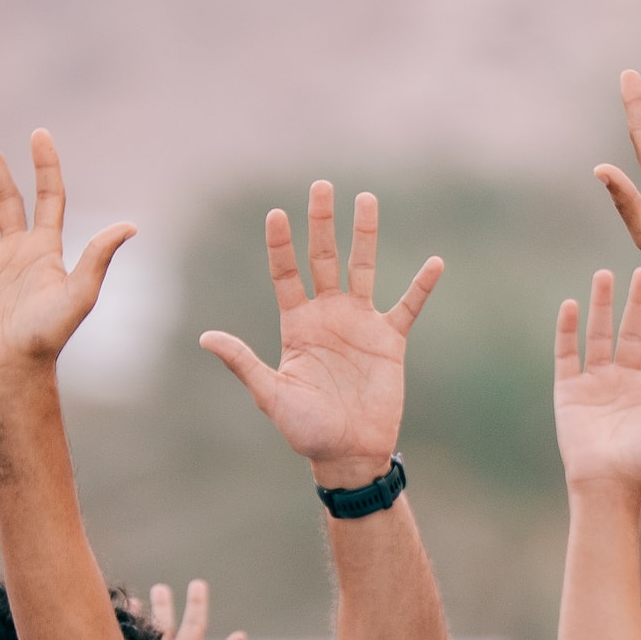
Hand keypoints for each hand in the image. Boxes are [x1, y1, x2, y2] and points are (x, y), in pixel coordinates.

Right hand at [0, 128, 134, 380]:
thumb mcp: (79, 295)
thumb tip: (129, 226)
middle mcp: (18, 249)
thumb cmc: (50, 336)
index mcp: (46, 248)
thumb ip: (98, 258)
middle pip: (5, 196)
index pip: (47, 196)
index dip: (44, 166)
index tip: (38, 135)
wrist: (15, 369)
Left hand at [198, 182, 441, 487]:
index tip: (276, 213)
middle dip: (321, 222)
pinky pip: (407, 306)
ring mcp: (359, 324)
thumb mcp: (271, 394)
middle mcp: (327, 316)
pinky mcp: (389, 341)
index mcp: (296, 325)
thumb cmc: (306, 430)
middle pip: (323, 258)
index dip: (281, 245)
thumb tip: (206, 337)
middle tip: (322, 185)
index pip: (285, 274)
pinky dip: (420, 286)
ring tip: (367, 198)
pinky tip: (435, 263)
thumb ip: (243, 362)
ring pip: (363, 268)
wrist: (348, 453)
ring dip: (364, 235)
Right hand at [552, 267, 640, 498]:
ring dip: (601, 306)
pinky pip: (566, 353)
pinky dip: (568, 329)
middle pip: (631, 331)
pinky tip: (572, 305)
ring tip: (604, 275)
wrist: (607, 485)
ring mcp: (595, 382)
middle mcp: (624, 379)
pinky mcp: (568, 389)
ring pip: (598, 334)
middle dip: (637, 302)